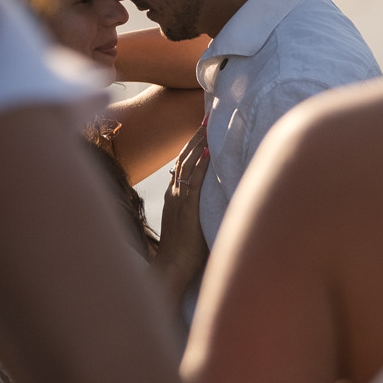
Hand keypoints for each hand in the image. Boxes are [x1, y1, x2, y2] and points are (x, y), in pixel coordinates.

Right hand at [153, 125, 209, 303]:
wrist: (171, 267)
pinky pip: (194, 180)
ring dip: (198, 142)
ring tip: (207, 124)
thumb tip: (211, 200)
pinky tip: (207, 150)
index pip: (183, 162)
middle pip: (184, 156)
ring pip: (188, 163)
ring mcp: (179, 197)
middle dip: (196, 135)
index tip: (203, 127)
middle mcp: (175, 191)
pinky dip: (200, 164)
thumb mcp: (189, 223)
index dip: (193, 144)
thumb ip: (196, 209)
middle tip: (207, 116)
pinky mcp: (185, 207)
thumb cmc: (184, 251)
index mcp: (175, 194)